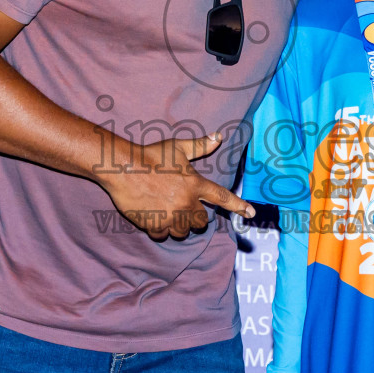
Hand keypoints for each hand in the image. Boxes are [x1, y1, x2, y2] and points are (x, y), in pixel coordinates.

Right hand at [98, 133, 254, 239]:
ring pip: (182, 232)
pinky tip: (153, 217)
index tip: (251, 214)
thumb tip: (218, 136)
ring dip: (178, 226)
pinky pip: (163, 236)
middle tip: (181, 206)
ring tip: (167, 212)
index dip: (238, 206)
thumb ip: (200, 146)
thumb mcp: (177, 147)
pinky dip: (160, 230)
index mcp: (195, 184)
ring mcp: (171, 216)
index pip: (222, 197)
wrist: (123, 167)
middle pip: (201, 222)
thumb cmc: (151, 155)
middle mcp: (186, 202)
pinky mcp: (154, 224)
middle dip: (194, 217)